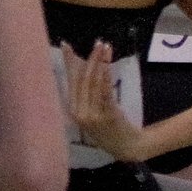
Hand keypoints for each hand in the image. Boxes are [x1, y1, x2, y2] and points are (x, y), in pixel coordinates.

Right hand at [64, 41, 143, 161]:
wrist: (126, 147)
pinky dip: (104, 76)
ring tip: (105, 47)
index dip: (69, 62)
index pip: (70, 81)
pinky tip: (106, 64)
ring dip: (99, 62)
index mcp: (73, 110)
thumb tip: (83, 70)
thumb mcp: (92, 113)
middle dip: (89, 58)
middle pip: (82, 80)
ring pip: (93, 83)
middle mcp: (79, 112)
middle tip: (98, 43)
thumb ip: (85, 95)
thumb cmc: (109, 129)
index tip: (66, 45)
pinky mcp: (107, 115)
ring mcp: (92, 115)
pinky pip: (104, 92)